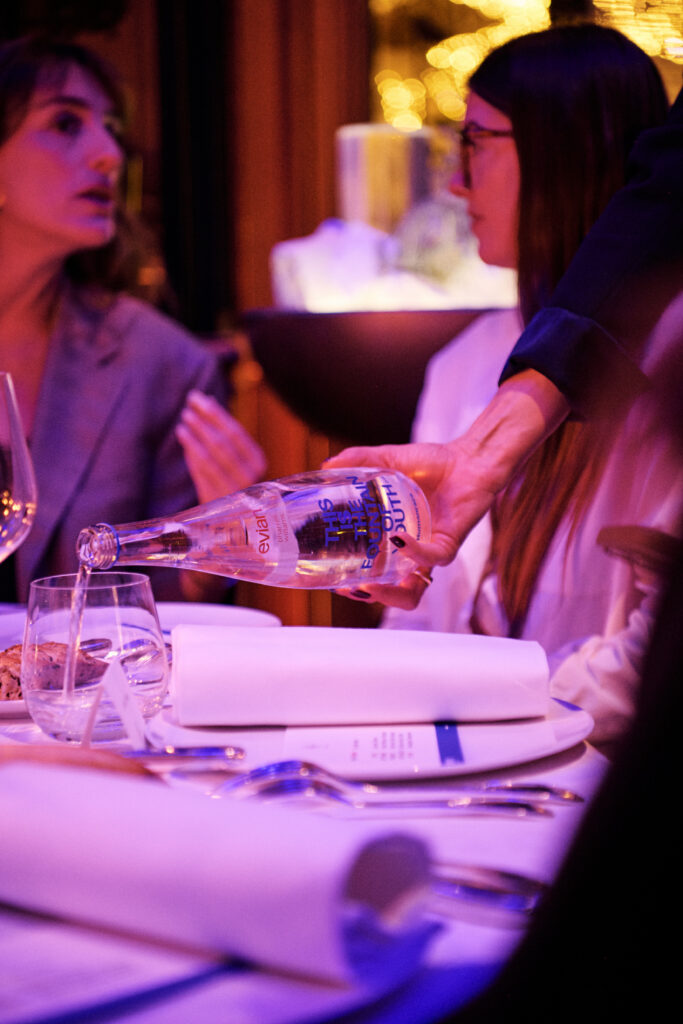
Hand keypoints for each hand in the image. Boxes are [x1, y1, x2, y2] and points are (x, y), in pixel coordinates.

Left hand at [176, 390, 266, 502]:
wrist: (240, 523)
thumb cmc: (238, 482)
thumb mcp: (239, 458)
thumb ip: (225, 431)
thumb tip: (208, 399)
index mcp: (258, 461)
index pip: (235, 431)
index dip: (214, 413)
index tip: (197, 398)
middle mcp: (250, 476)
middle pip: (221, 443)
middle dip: (202, 423)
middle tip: (187, 407)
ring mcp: (232, 491)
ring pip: (209, 458)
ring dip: (194, 437)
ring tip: (183, 421)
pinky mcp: (216, 501)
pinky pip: (201, 474)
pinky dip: (192, 455)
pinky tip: (184, 440)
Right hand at [325, 370, 568, 608]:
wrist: (471, 458)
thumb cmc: (434, 464)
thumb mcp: (387, 460)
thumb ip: (358, 461)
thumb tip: (326, 466)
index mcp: (395, 541)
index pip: (371, 572)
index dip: (352, 582)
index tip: (329, 578)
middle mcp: (412, 553)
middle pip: (389, 592)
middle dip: (366, 596)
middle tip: (345, 588)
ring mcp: (431, 552)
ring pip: (412, 592)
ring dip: (387, 594)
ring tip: (366, 584)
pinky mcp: (449, 544)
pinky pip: (431, 558)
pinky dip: (412, 551)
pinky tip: (396, 538)